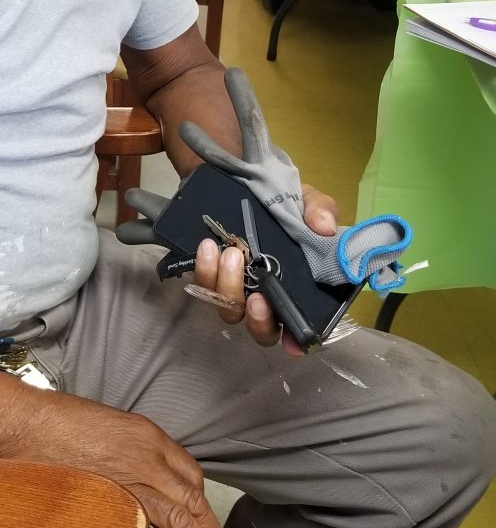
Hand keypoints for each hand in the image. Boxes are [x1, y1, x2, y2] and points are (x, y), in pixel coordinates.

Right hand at [0, 391, 231, 527]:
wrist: (22, 425)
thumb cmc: (55, 421)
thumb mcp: (107, 424)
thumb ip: (131, 450)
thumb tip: (141, 478)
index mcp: (148, 436)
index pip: (190, 473)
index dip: (201, 503)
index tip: (205, 520)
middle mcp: (147, 459)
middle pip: (192, 501)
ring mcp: (130, 483)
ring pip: (178, 520)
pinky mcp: (109, 505)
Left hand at [191, 183, 338, 357]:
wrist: (241, 183)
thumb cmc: (283, 201)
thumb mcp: (307, 200)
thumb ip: (320, 210)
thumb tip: (324, 227)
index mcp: (298, 288)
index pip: (300, 326)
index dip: (297, 341)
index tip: (293, 344)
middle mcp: (268, 295)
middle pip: (261, 329)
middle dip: (258, 318)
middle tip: (257, 293)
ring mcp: (238, 288)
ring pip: (229, 309)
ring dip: (228, 287)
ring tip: (230, 254)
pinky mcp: (212, 274)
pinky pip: (204, 284)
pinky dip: (205, 269)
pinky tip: (208, 248)